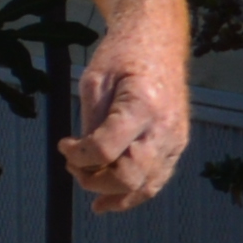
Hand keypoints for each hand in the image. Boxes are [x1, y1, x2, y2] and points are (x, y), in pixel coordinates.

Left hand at [65, 10, 188, 212]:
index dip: (78, 156)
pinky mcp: (178, 143)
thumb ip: (91, 122)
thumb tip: (83, 159)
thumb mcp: (95, 81)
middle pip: (129, 176)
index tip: (64, 145)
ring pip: (146, 185)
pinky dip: (134, 194)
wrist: (156, 40)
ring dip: (114, 195)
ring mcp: (176, 138)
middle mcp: (165, 127)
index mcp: (142, 105)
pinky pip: (158, 179)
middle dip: (94, 180)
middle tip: (73, 167)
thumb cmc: (122, 55)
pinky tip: (111, 201)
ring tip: (91, 195)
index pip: (106, 149)